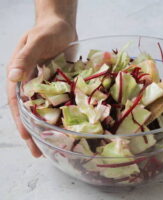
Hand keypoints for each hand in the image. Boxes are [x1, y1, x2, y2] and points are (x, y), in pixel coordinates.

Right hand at [6, 17, 76, 156]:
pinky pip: (61, 102)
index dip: (21, 120)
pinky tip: (69, 127)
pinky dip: (62, 114)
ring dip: (48, 127)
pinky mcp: (61, 85)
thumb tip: (13, 77)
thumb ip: (25, 58)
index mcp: (19, 75)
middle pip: (30, 111)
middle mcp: (31, 83)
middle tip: (39, 152)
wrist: (62, 25)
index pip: (16, 102)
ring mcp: (46, 85)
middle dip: (33, 131)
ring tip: (54, 145)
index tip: (26, 137)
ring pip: (45, 110)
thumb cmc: (46, 31)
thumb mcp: (35, 41)